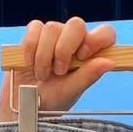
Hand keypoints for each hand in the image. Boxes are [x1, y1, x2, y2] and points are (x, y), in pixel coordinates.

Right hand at [0, 18, 116, 131]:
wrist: (22, 106)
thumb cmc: (50, 102)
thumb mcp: (70, 92)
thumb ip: (88, 76)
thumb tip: (110, 62)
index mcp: (89, 55)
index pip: (105, 33)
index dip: (96, 39)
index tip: (82, 56)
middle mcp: (74, 41)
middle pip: (76, 24)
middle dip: (64, 48)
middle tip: (58, 71)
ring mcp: (54, 36)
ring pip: (52, 28)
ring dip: (44, 55)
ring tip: (42, 75)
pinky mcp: (34, 36)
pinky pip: (34, 28)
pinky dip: (30, 47)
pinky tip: (29, 64)